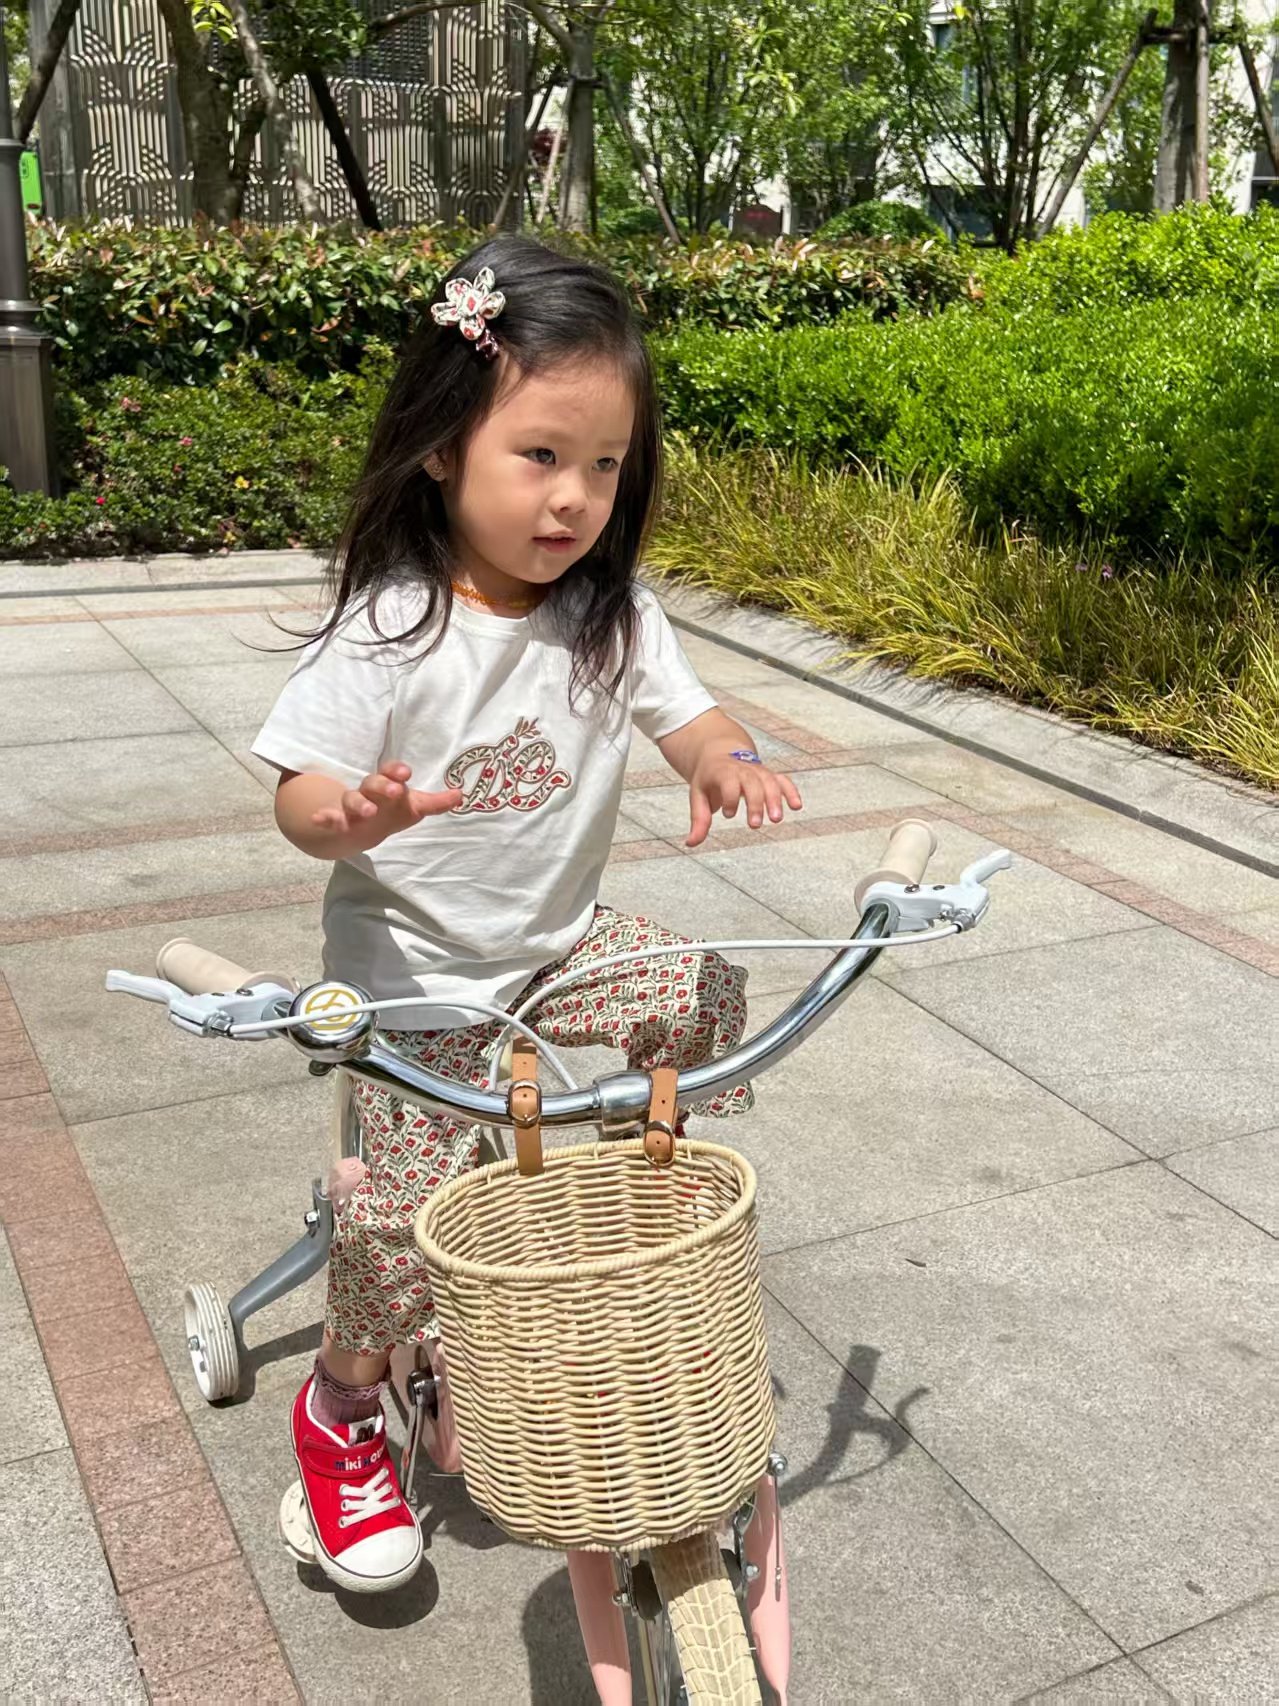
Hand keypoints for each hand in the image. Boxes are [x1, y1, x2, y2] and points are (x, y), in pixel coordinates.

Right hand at [311, 761, 463, 850]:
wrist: (359, 830)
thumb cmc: (390, 811)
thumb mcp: (413, 807)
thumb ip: (436, 803)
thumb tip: (461, 794)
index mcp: (386, 784)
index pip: (391, 773)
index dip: (396, 772)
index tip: (406, 774)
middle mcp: (368, 792)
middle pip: (373, 783)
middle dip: (383, 786)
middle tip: (395, 790)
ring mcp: (351, 806)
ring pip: (353, 800)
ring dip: (360, 804)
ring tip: (368, 810)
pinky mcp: (336, 821)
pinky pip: (329, 819)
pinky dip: (324, 819)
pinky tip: (319, 818)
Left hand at [686, 751, 802, 848]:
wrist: (719, 752)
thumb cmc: (708, 778)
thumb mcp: (698, 795)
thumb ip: (699, 819)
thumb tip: (690, 843)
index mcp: (722, 771)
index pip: (729, 782)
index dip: (730, 797)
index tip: (729, 815)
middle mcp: (742, 769)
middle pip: (752, 782)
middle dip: (755, 803)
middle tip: (755, 824)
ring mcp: (757, 771)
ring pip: (769, 781)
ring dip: (774, 799)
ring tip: (776, 819)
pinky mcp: (768, 775)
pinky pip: (782, 780)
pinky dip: (790, 791)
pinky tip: (797, 807)